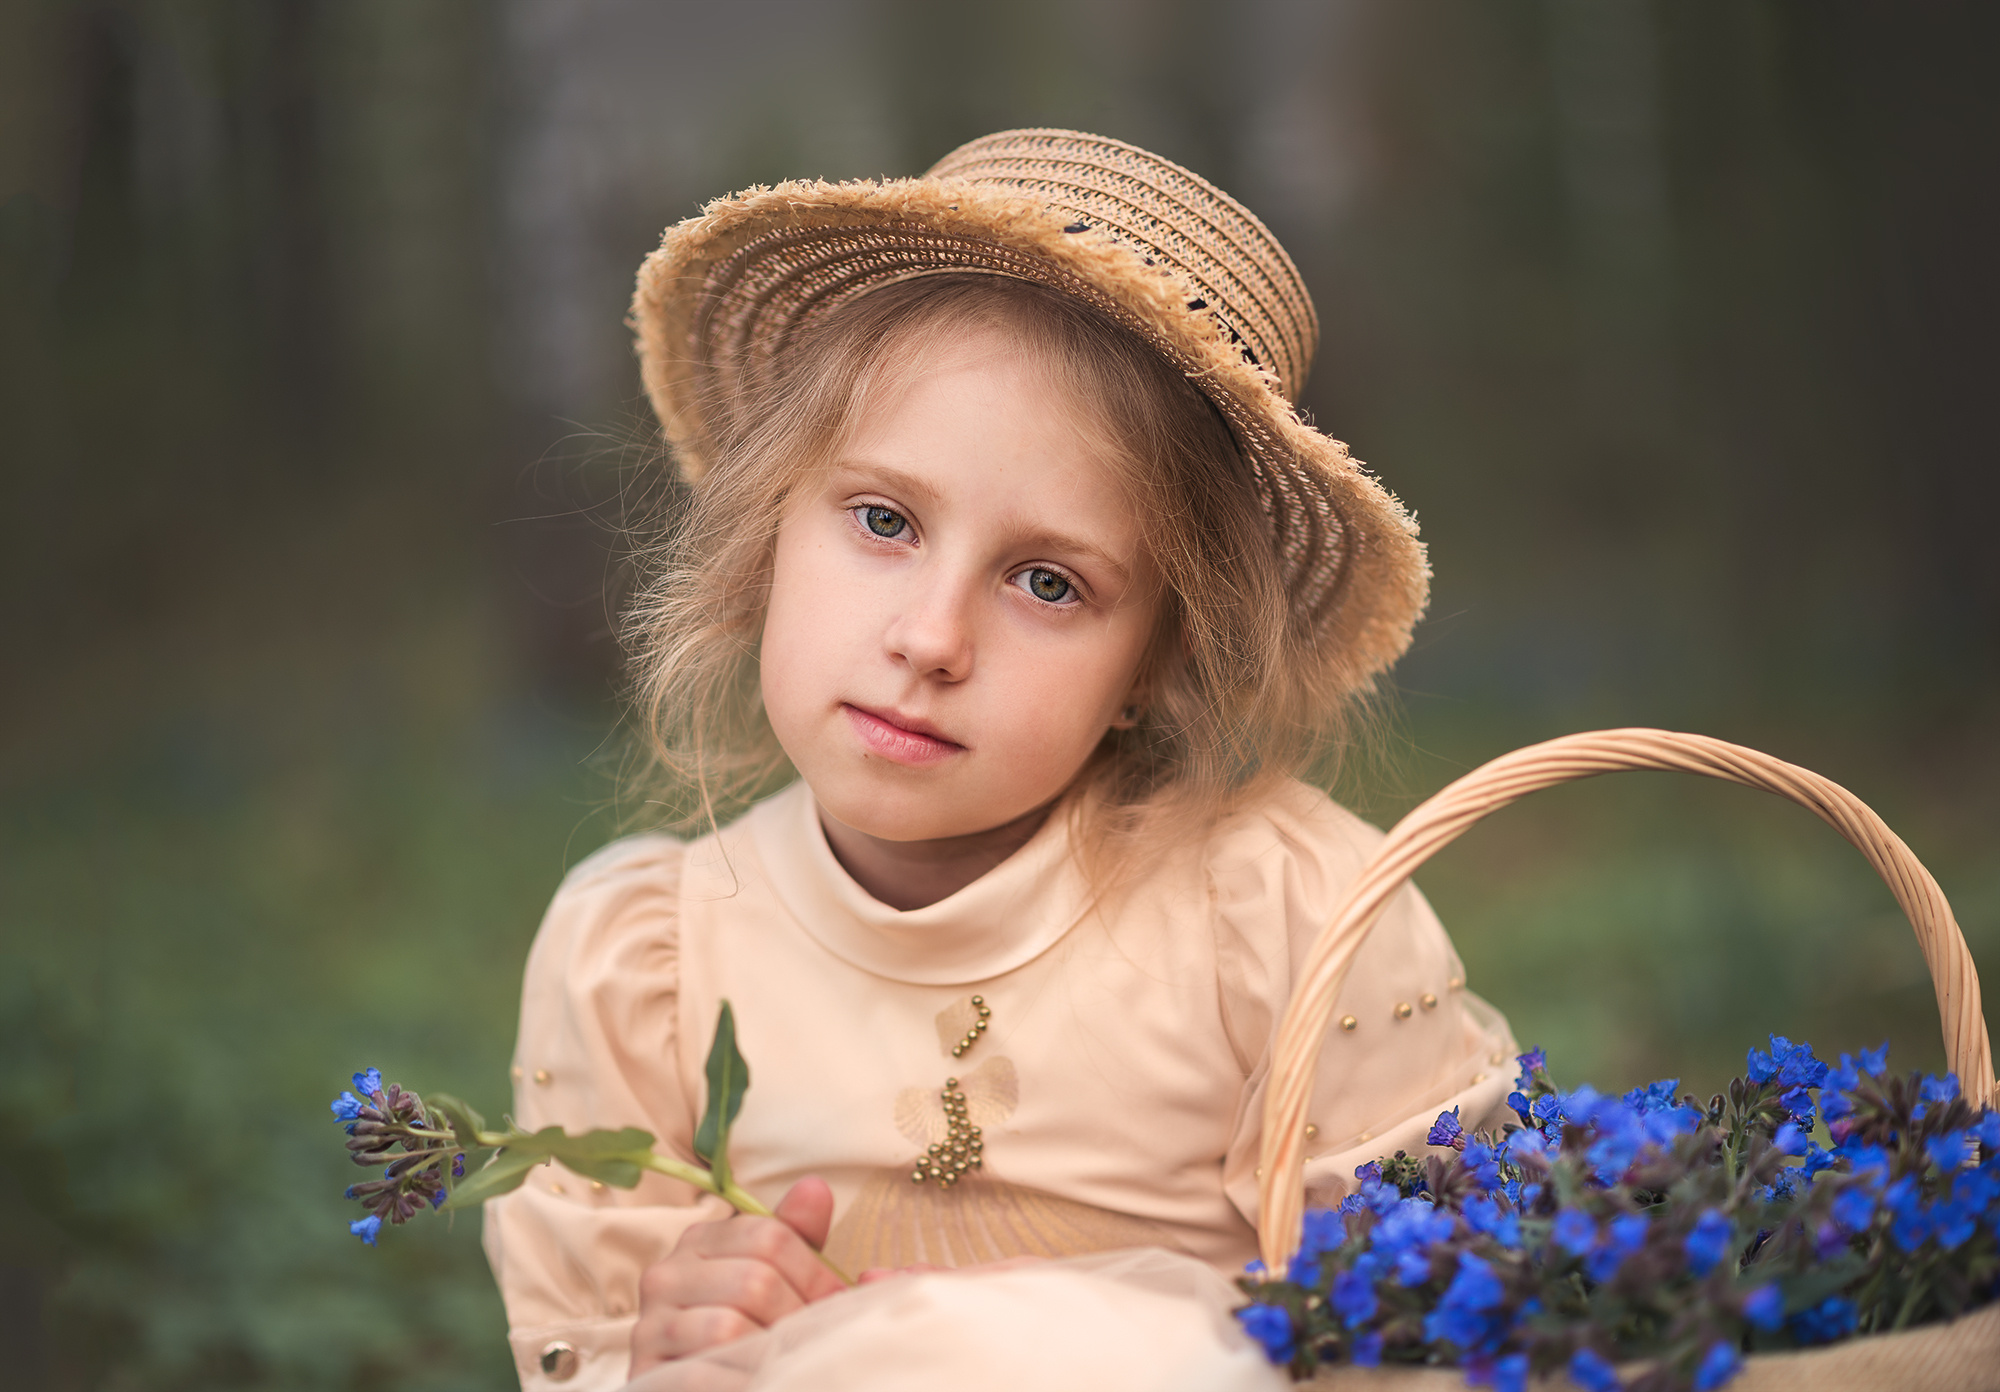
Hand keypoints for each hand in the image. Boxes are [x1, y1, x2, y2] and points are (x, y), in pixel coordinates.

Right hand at [629, 1177, 845, 1374]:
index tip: (835, 1304)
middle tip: (815, 1342)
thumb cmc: (745, 1332)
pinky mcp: (645, 1375)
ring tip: (788, 1365)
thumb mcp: (774, 1278)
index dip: (815, 1275)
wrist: (693, 1388)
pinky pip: (702, 1375)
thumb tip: (816, 1188)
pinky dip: (742, 1383)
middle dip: (797, 1317)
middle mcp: (666, 1276)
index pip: (770, 1236)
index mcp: (700, 1240)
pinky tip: (761, 1384)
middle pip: (755, 1281)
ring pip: (729, 1327)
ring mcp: (649, 1327)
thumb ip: (796, 1237)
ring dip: (772, 1353)